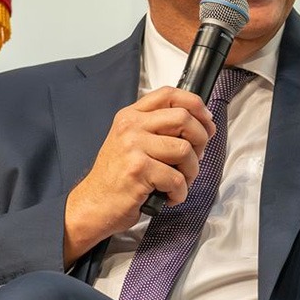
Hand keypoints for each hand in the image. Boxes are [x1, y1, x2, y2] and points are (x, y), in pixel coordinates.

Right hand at [62, 87, 214, 264]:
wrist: (93, 205)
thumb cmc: (117, 178)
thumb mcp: (132, 143)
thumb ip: (159, 130)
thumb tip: (201, 126)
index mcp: (131, 116)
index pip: (169, 94)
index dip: (196, 105)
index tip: (207, 122)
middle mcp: (131, 127)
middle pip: (184, 118)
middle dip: (201, 140)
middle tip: (195, 159)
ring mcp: (133, 147)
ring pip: (184, 149)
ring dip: (191, 172)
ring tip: (180, 183)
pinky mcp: (138, 170)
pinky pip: (177, 179)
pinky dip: (180, 193)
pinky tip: (169, 197)